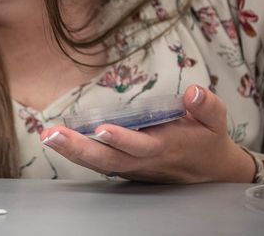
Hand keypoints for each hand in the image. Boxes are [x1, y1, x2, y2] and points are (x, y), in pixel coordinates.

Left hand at [39, 85, 255, 182]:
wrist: (210, 172)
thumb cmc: (208, 140)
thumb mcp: (215, 121)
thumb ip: (207, 106)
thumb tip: (194, 91)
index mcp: (165, 147)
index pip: (140, 145)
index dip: (122, 139)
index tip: (102, 128)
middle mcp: (143, 160)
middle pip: (108, 159)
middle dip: (79, 147)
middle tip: (53, 135)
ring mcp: (131, 167)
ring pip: (98, 163)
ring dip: (71, 150)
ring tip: (47, 136)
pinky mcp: (124, 167)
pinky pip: (97, 163)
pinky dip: (76, 154)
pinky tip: (57, 141)